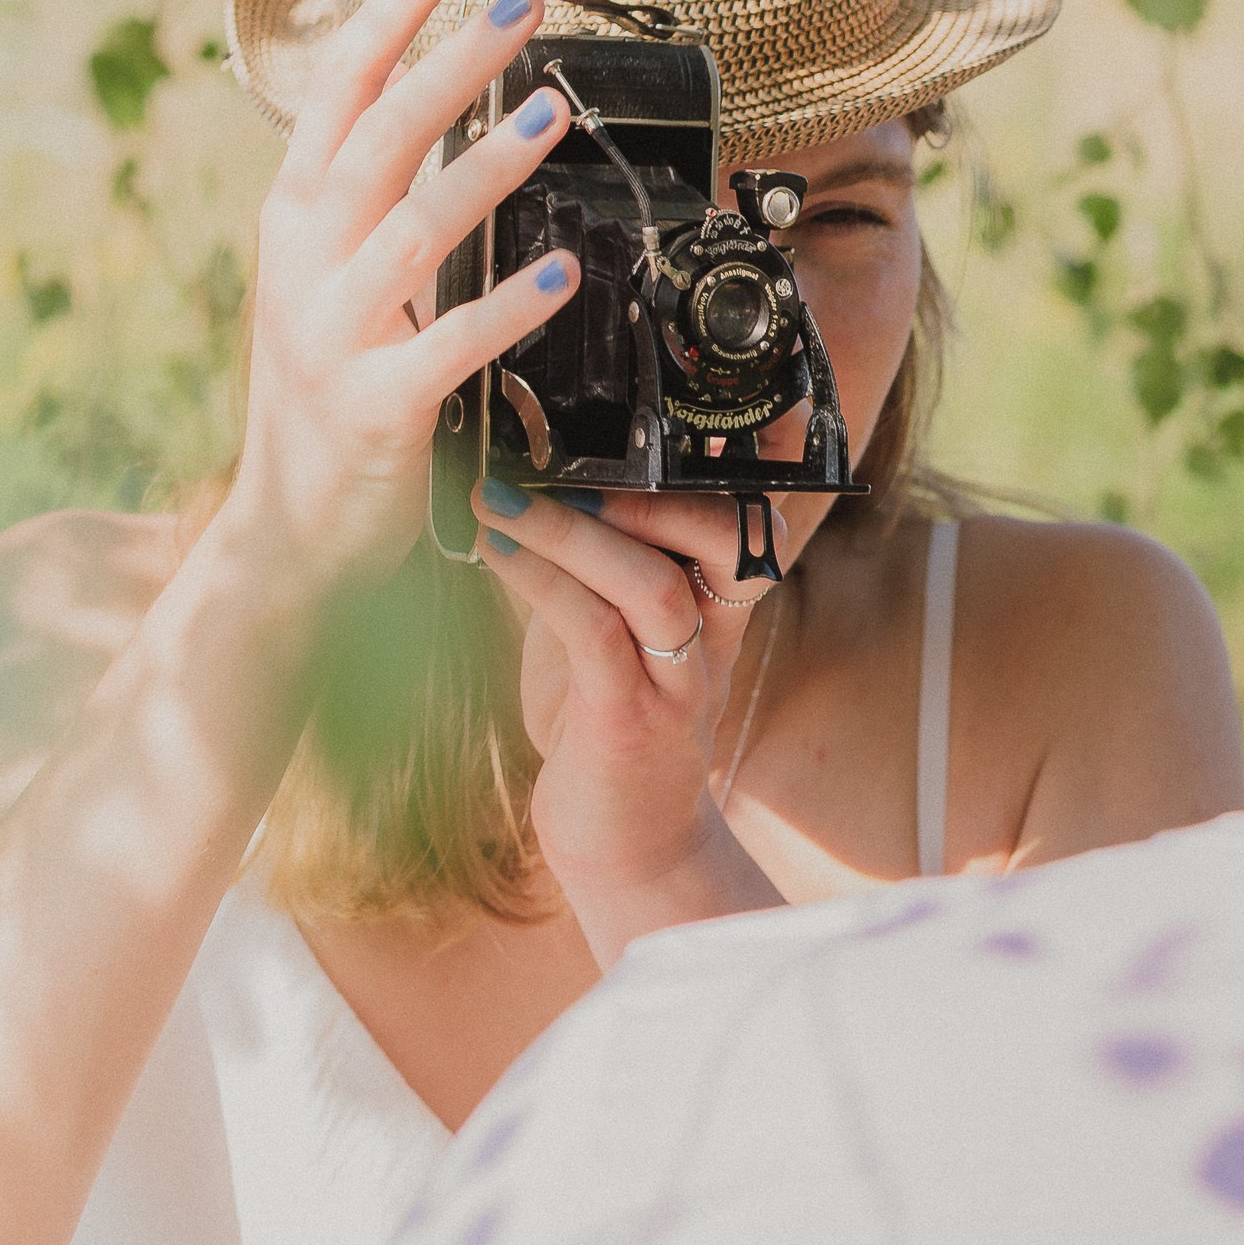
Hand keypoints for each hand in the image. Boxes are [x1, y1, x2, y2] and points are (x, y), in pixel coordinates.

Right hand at [218, 0, 578, 607]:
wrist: (285, 535)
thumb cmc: (326, 398)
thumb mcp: (327, 282)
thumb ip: (366, 204)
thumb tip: (435, 109)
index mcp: (294, 219)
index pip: (337, 86)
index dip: (392, 6)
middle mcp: (303, 262)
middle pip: (378, 135)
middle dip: (451, 58)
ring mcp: (332, 334)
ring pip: (413, 226)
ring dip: (488, 164)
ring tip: (556, 112)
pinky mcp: (375, 406)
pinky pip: (449, 343)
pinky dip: (508, 303)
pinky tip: (564, 268)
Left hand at [469, 483, 786, 958]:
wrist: (621, 844)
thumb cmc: (603, 722)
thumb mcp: (608, 625)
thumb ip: (596, 558)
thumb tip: (528, 468)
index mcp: (719, 602)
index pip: (752, 511)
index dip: (733, 456)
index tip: (661, 400)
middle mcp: (715, 635)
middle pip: (734, 536)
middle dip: (658, 490)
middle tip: (567, 463)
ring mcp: (679, 683)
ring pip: (654, 585)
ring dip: (571, 530)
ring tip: (496, 497)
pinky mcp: (630, 724)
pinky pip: (595, 635)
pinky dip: (541, 582)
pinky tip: (491, 550)